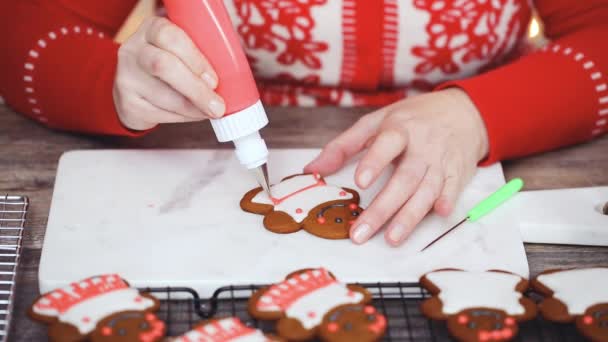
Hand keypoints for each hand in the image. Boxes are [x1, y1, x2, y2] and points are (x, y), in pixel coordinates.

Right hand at [113, 17, 224, 129]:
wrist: (134, 86)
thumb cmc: (170, 64)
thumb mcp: (181, 51)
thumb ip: (200, 56)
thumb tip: (233, 80)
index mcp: (152, 29)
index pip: (170, 36)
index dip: (195, 59)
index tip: (214, 80)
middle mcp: (133, 50)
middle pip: (163, 66)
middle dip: (196, 90)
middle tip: (217, 106)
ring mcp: (127, 77)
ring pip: (164, 96)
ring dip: (194, 108)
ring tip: (211, 111)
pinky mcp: (128, 103)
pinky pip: (160, 113)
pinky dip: (184, 117)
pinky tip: (195, 114)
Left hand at [305, 88, 488, 245]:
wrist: (463, 112)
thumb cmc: (412, 119)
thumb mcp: (376, 122)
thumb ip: (343, 146)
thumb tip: (311, 170)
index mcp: (399, 128)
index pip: (387, 143)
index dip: (375, 161)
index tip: (360, 181)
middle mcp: (422, 145)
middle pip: (403, 178)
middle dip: (383, 208)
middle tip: (361, 232)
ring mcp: (442, 160)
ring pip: (426, 190)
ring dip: (410, 216)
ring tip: (391, 238)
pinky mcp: (458, 173)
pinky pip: (452, 189)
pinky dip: (447, 201)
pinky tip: (438, 215)